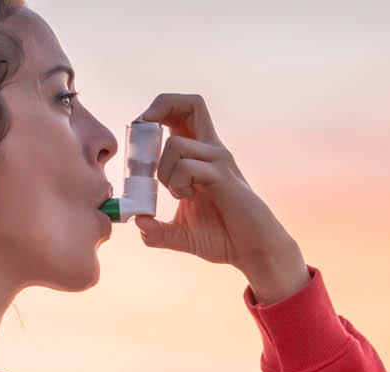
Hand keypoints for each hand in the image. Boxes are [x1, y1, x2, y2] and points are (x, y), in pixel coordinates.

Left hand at [130, 93, 309, 302]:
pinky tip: (189, 199)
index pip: (182, 113)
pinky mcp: (223, 175)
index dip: (157, 113)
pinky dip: (177, 184)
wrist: (252, 251)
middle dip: (161, 106)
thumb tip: (137, 222)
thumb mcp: (180, 234)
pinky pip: (186, 167)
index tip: (140, 135)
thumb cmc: (222, 237)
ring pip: (175, 144)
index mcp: (200, 155)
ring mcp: (219, 160)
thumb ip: (157, 231)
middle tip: (144, 129)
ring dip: (164, 172)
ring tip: (178, 194)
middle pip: (191, 103)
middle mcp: (211, 149)